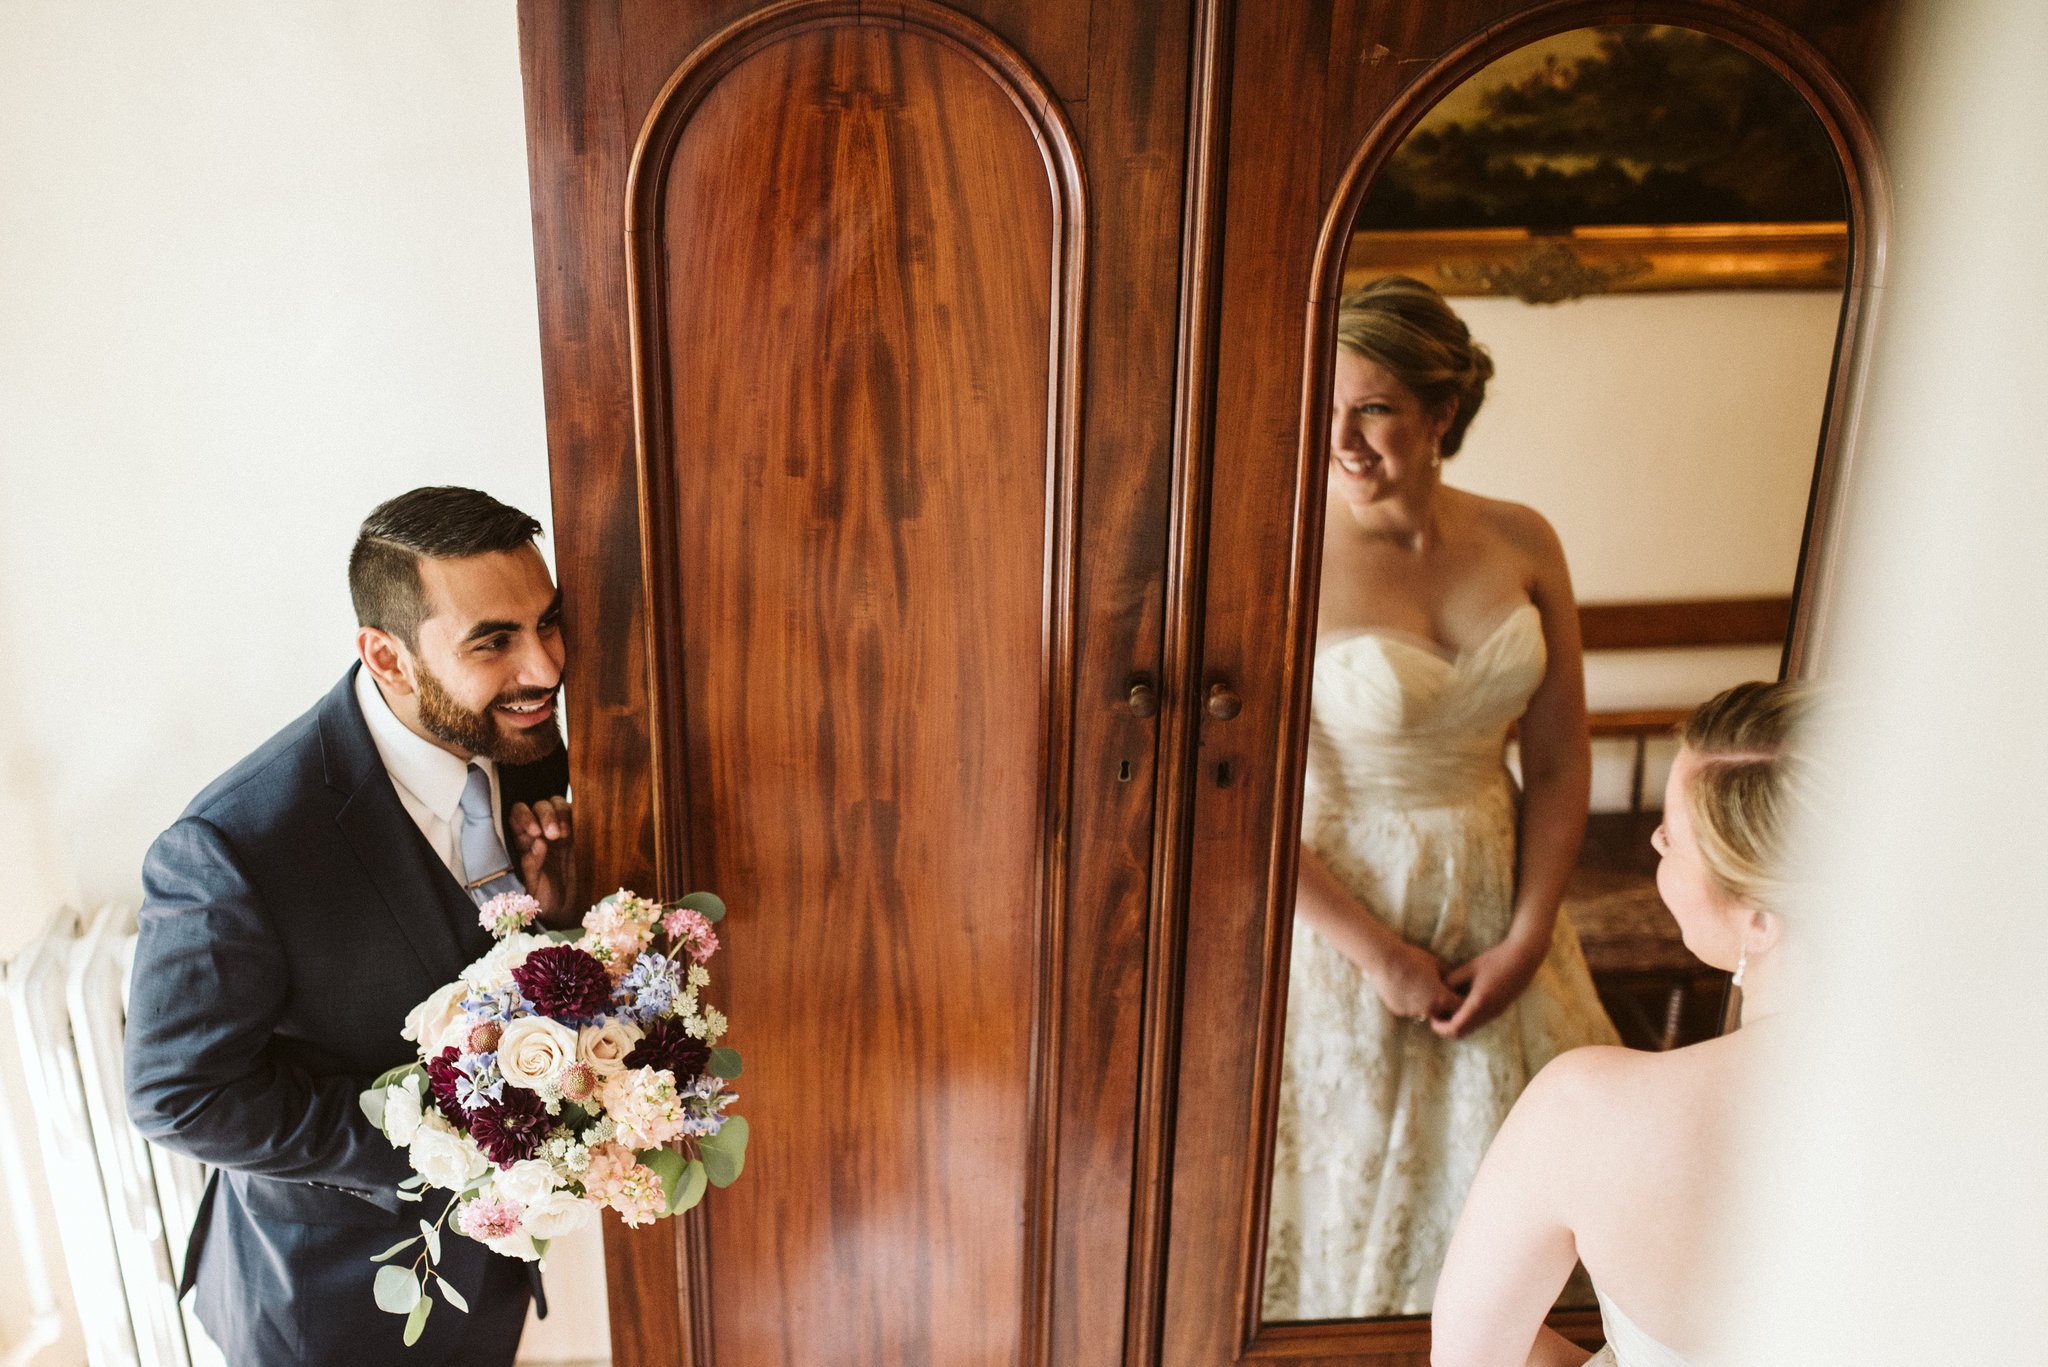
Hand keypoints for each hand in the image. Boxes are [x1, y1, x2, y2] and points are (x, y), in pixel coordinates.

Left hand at [509, 796, 574, 923]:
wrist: (565, 913)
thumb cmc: (544, 900)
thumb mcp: (533, 888)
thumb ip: (532, 866)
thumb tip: (538, 844)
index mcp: (522, 842)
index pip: (517, 815)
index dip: (524, 816)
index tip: (534, 831)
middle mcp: (539, 832)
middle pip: (538, 806)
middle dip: (545, 815)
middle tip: (553, 835)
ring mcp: (559, 832)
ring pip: (556, 804)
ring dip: (560, 813)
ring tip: (563, 833)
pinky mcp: (577, 835)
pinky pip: (575, 815)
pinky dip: (574, 817)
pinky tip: (573, 832)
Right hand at [1369, 939, 1463, 1022]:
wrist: (1385, 960)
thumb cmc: (1413, 958)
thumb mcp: (1436, 963)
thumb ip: (1448, 974)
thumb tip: (1454, 979)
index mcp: (1442, 998)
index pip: (1460, 1006)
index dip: (1460, 999)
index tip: (1458, 993)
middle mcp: (1429, 1009)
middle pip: (1442, 1011)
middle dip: (1442, 1003)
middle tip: (1436, 988)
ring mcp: (1412, 1012)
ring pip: (1424, 1010)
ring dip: (1425, 1002)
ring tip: (1418, 986)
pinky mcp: (1398, 1011)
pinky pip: (1409, 1008)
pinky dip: (1410, 1001)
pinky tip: (1404, 987)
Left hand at [1435, 933, 1545, 1039]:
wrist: (1523, 958)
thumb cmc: (1495, 960)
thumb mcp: (1470, 968)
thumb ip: (1452, 980)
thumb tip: (1437, 990)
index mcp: (1478, 1003)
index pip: (1455, 1027)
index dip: (1439, 1026)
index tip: (1430, 1017)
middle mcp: (1488, 1013)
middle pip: (1462, 1033)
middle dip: (1446, 1029)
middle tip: (1435, 1016)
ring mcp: (1495, 1013)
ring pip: (1471, 1028)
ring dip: (1456, 1024)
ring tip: (1445, 1009)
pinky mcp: (1499, 1009)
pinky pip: (1479, 1022)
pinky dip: (1467, 1019)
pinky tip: (1459, 1004)